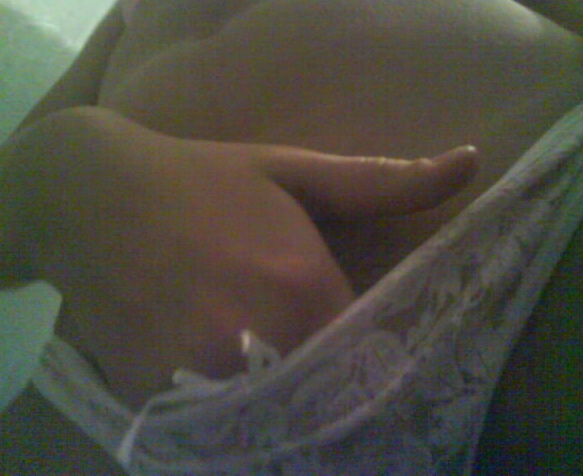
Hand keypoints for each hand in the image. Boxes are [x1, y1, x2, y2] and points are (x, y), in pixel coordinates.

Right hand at [6, 107, 476, 406]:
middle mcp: (258, 343)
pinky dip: (229, 410)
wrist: (93, 198)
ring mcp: (202, 378)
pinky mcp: (156, 399)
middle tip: (313, 362)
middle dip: (327, 387)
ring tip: (267, 367)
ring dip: (281, 404)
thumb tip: (470, 163)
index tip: (364, 358)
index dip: (371, 364)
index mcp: (304, 288)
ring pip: (272, 418)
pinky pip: (216, 422)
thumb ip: (383, 181)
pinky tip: (220, 373)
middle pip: (323, 396)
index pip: (368, 359)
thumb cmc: (202, 179)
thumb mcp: (293, 170)